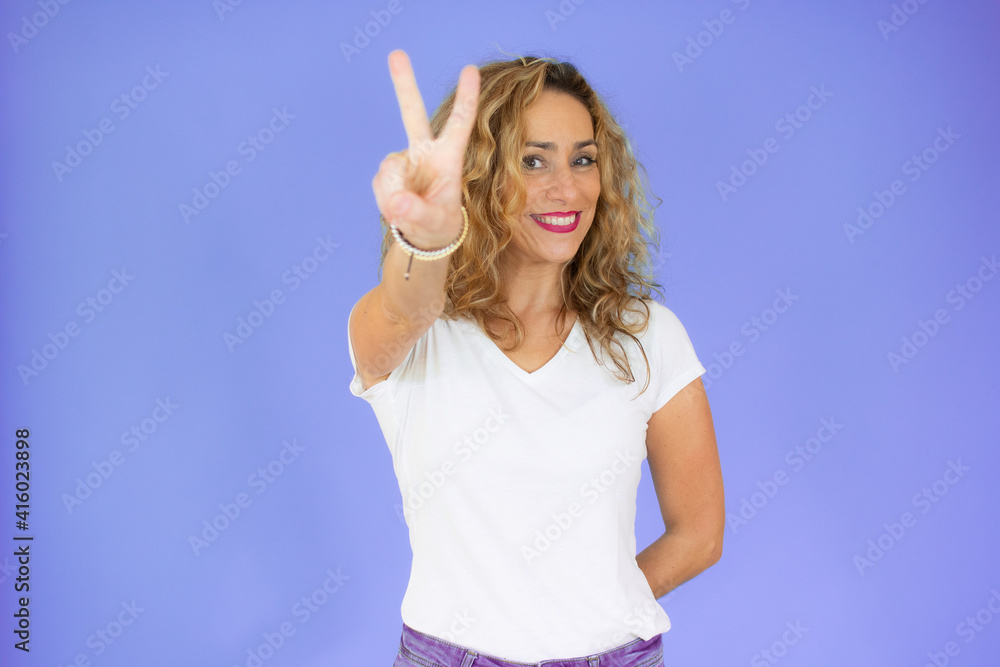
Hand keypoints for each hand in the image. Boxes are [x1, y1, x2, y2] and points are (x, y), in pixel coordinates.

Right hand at [371, 50, 480, 248]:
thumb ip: (418, 213)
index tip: (470, 69)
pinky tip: (397, 208)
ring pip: (390, 170)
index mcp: (448, 157)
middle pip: (412, 113)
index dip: (466, 98)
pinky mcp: (387, 173)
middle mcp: (425, 152)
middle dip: (403, 84)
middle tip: (396, 53)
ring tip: (407, 212)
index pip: (458, 124)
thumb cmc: (439, 227)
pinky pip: (380, 185)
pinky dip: (386, 201)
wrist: (421, 237)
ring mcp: (403, 160)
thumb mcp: (435, 223)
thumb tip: (398, 201)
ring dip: (394, 196)